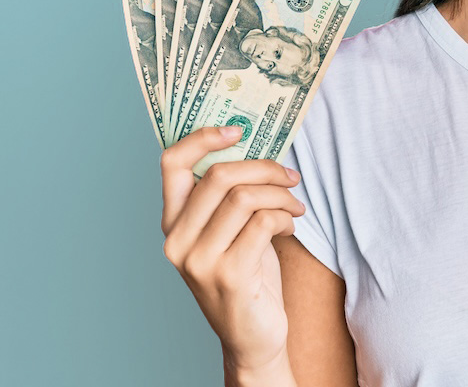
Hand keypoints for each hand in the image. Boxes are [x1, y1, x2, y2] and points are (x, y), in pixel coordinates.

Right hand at [160, 125, 306, 372]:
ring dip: (281, 194)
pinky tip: (292, 224)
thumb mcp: (229, 231)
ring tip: (295, 204)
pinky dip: (286, 215)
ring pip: (245, 196)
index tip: (237, 129)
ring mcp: (200, 260)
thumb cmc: (247, 275)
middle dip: (265, 167)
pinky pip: (264, 222)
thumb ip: (228, 196)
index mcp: (173, 222)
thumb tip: (255, 145)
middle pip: (219, 175)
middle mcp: (177, 240)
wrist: (253, 337)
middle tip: (289, 176)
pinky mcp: (229, 275)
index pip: (172, 164)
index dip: (203, 138)